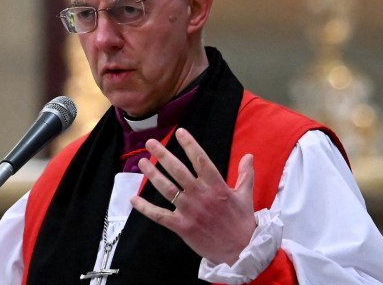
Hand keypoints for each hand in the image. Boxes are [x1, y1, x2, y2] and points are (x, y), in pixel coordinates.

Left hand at [130, 128, 256, 264]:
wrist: (241, 250)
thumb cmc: (242, 222)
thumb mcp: (246, 196)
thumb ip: (245, 174)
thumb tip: (249, 156)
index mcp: (217, 186)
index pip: (201, 160)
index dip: (189, 145)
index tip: (179, 132)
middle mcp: (201, 195)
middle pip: (178, 171)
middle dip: (163, 155)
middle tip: (150, 143)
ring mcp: (190, 211)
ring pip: (167, 189)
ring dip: (153, 175)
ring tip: (142, 162)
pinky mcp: (182, 227)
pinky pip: (160, 216)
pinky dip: (146, 208)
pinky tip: (134, 200)